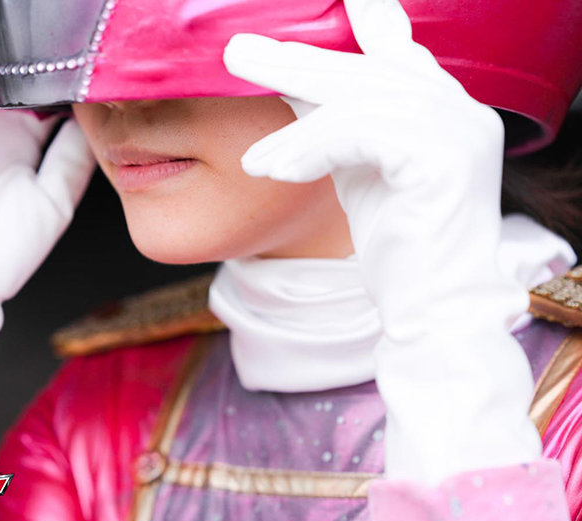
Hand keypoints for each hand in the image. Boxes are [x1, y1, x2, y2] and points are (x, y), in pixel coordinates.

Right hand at [0, 0, 95, 434]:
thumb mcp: (53, 199)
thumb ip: (73, 158)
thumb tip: (100, 119)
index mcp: (18, 138)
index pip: (41, 86)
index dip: (62, 60)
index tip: (88, 36)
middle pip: (7, 66)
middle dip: (28, 36)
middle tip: (55, 9)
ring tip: (10, 5)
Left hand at [223, 0, 541, 483]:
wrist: (435, 315)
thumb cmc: (400, 251)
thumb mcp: (362, 174)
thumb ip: (339, 129)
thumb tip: (287, 88)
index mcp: (443, 111)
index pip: (396, 51)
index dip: (367, 21)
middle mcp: (459, 110)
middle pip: (367, 66)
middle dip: (296, 59)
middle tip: (237, 51)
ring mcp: (459, 130)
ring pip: (357, 97)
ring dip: (292, 127)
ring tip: (253, 162)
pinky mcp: (444, 158)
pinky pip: (358, 131)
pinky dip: (309, 149)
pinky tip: (275, 171)